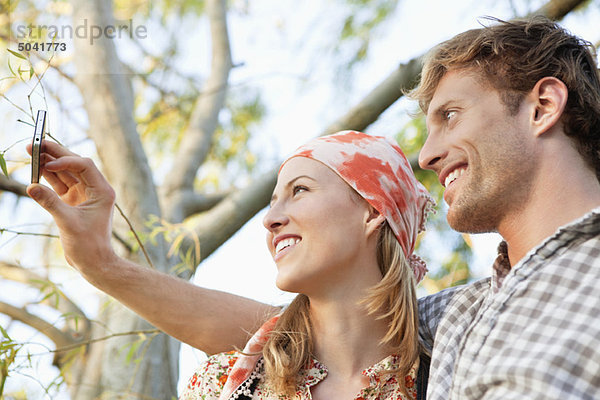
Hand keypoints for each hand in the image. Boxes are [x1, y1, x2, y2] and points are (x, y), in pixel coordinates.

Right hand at [26, 141, 118, 272]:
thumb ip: (50, 203)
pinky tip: (35, 169)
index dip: (66, 160)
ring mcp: (84, 195)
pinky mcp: (73, 202)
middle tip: (35, 142)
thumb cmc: (88, 245)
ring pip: (65, 173)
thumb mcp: (68, 223)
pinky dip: (47, 177)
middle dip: (55, 154)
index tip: (47, 163)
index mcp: (102, 191)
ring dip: (49, 163)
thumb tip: (31, 187)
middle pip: (74, 164)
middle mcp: (95, 189)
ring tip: (31, 151)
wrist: (94, 263)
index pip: (85, 165)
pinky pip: (59, 184)